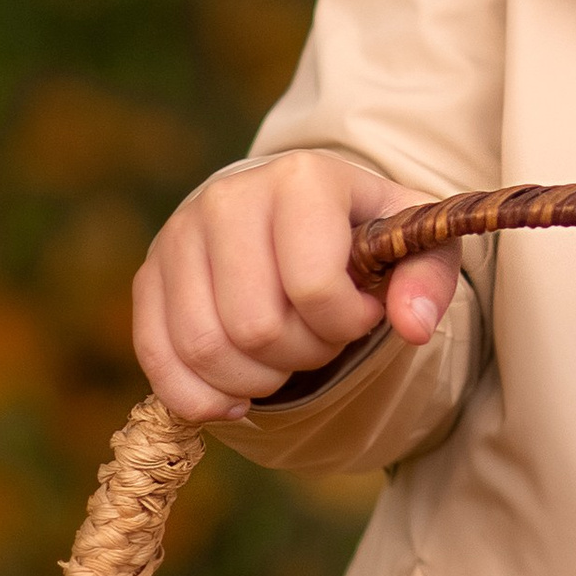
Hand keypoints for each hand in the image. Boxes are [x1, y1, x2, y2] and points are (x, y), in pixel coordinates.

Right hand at [132, 151, 461, 424]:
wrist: (289, 207)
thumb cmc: (356, 232)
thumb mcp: (410, 244)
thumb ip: (428, 280)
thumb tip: (413, 327)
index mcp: (300, 179)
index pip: (314, 285)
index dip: (345, 322)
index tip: (359, 311)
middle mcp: (229, 197)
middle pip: (256, 327)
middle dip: (302, 354)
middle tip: (320, 336)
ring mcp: (178, 234)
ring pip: (205, 348)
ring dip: (255, 379)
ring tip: (283, 356)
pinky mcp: (147, 274)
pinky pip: (158, 359)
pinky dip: (199, 396)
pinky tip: (235, 394)